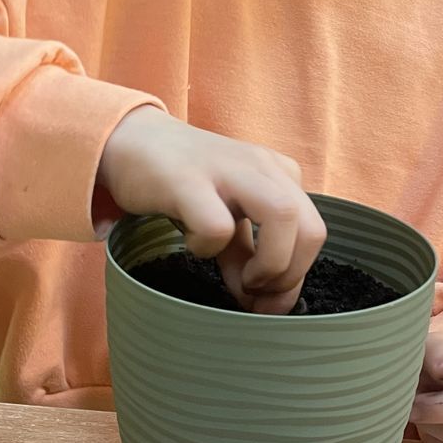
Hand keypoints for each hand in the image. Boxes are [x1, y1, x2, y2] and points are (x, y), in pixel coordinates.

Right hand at [97, 107, 325, 314]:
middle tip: (256, 292)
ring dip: (270, 263)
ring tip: (241, 279)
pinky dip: (209, 246)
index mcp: (278, 174)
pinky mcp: (188, 180)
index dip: (296, 275)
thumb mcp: (223, 219)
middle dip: (290, 274)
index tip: (265, 298)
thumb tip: (260, 303)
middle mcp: (261, 166)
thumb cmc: (182, 184)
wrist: (129, 139)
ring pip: (283, 215)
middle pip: (312, 228)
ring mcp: (227, 169)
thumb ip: (244, 257)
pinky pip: (218, 224)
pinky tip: (193, 243)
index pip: (313, 232)